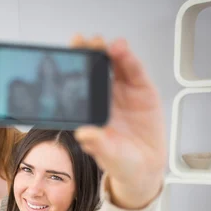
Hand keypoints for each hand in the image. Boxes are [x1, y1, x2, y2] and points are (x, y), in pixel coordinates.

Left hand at [73, 35, 165, 208]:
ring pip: (114, 66)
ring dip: (108, 52)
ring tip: (104, 45)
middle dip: (88, 54)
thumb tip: (83, 133)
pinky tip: (122, 50)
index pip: (79, 87)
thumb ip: (97, 144)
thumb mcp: (108, 156)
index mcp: (91, 112)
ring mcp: (123, 93)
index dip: (72, 73)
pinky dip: (129, 59)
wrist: (146, 168)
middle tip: (81, 43)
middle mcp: (105, 99)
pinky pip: (134, 71)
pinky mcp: (143, 90)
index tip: (64, 60)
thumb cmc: (121, 161)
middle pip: (95, 70)